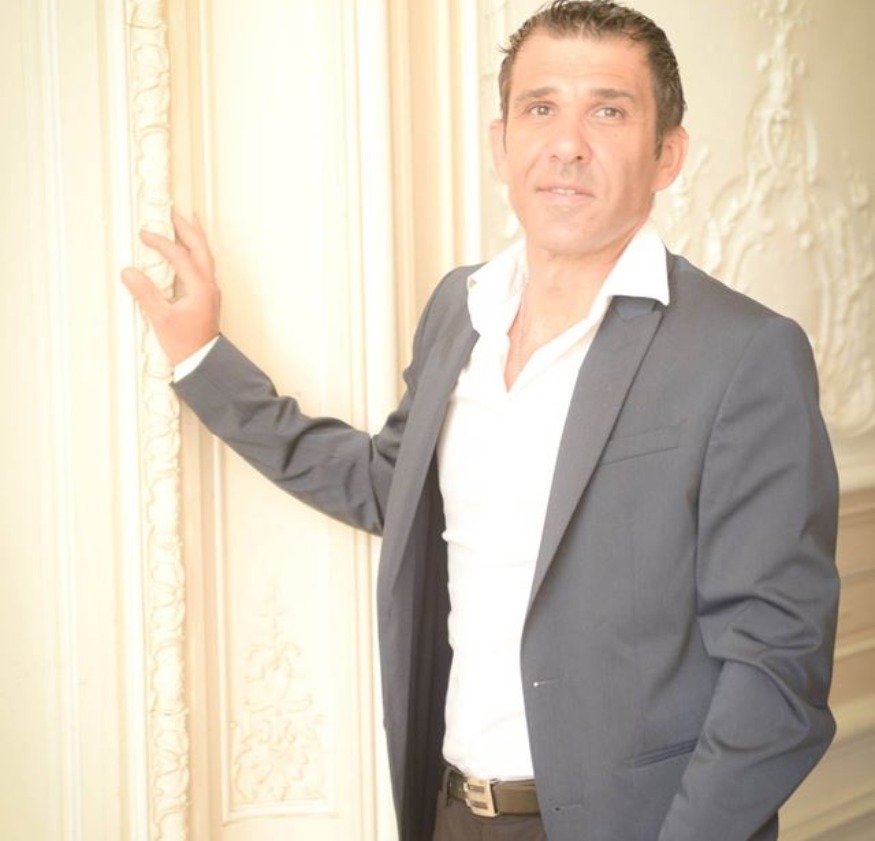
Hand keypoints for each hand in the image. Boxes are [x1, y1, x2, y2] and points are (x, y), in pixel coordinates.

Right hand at [121, 209, 220, 365]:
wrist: (204, 363)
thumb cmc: (185, 346)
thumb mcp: (160, 320)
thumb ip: (145, 294)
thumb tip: (129, 273)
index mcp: (200, 288)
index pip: (180, 256)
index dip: (161, 243)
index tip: (144, 234)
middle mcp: (209, 286)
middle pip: (200, 248)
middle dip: (186, 228)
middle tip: (172, 212)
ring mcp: (210, 291)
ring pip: (205, 256)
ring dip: (194, 237)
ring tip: (184, 222)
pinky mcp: (207, 296)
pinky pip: (203, 265)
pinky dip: (196, 252)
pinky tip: (188, 250)